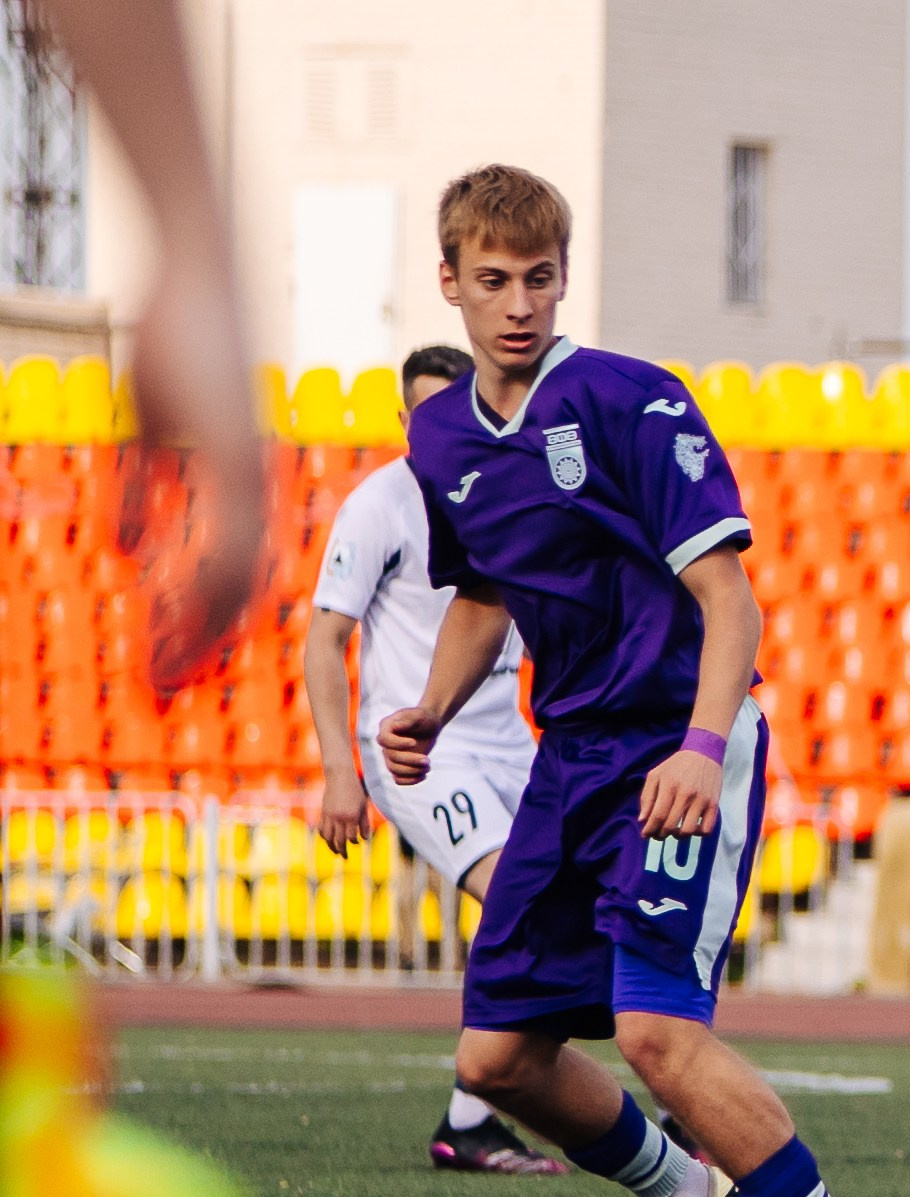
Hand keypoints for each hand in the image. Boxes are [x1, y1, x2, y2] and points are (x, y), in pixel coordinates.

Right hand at [127, 256, 267, 689]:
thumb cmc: (179, 340)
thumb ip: (148, 494)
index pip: (231, 576)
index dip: (202, 625)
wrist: (203, 275)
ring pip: (236, 575)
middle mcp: (255, 487)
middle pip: (239, 592)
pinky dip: (203, 575)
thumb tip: (135, 552)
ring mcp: (249, 471)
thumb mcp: (154, 428)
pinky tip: (170, 605)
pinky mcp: (234, 450)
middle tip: (166, 690)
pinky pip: (227, 529)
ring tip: (166, 670)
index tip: (172, 666)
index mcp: (240, 486)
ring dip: (199, 626)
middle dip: (201, 644)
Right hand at [317, 766, 372, 854]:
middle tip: (345, 858)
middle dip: (342, 851)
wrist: (340, 776)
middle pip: (338, 840)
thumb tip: (365, 839)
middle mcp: (339, 818)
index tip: (357, 843)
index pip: (351, 837)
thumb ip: (365, 823)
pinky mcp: (323, 812)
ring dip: (331, 846)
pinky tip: (328, 840)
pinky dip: (324, 836)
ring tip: (335, 852)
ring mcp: (329, 815)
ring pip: (327, 837)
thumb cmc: (356, 790)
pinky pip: (321, 828)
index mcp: (351, 816)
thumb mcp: (364, 805)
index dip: (354, 842)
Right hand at [377, 706, 442, 785]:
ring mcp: (391, 755)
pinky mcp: (399, 765)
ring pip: (393, 769)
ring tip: (428, 766)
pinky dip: (410, 780)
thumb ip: (408, 720)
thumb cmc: (424, 718)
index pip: (385, 740)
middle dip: (410, 760)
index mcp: (386, 727)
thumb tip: (395, 727)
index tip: (414, 743)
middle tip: (427, 760)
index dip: (398, 744)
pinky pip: (398, 779)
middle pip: (391, 757)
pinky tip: (423, 776)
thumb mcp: (418, 715)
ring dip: (412, 771)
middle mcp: (386, 743)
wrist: (430, 726)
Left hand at [640, 750, 723, 839]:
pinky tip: (692, 827)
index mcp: (669, 786)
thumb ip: (646, 797)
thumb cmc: (676, 765)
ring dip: (678, 836)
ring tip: (675, 831)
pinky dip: (698, 834)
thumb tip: (642, 820)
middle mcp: (686, 794)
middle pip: (671, 825)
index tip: (646, 835)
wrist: (704, 753)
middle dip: (661, 835)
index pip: (657, 816)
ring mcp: (702, 800)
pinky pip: (707, 828)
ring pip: (688, 830)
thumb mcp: (656, 775)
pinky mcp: (714, 804)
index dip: (649, 830)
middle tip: (658, 834)